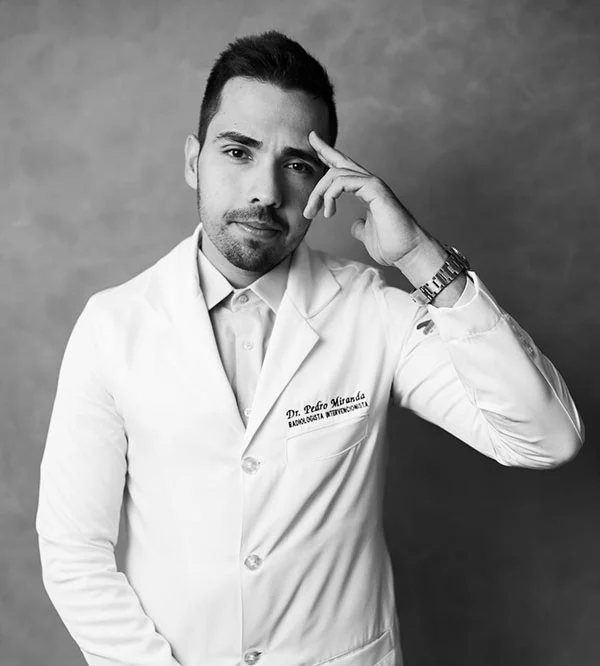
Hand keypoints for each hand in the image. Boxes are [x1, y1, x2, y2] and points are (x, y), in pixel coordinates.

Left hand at [303, 131, 425, 266]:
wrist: (408, 253)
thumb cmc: (393, 246)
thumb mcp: (367, 234)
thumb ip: (359, 226)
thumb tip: (354, 225)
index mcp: (367, 191)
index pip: (345, 169)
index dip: (329, 155)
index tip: (314, 143)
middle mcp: (370, 184)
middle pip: (341, 161)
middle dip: (323, 151)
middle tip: (310, 142)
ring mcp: (374, 184)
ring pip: (337, 173)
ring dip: (318, 193)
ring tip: (312, 213)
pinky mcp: (375, 189)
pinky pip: (344, 182)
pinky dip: (330, 195)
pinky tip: (329, 212)